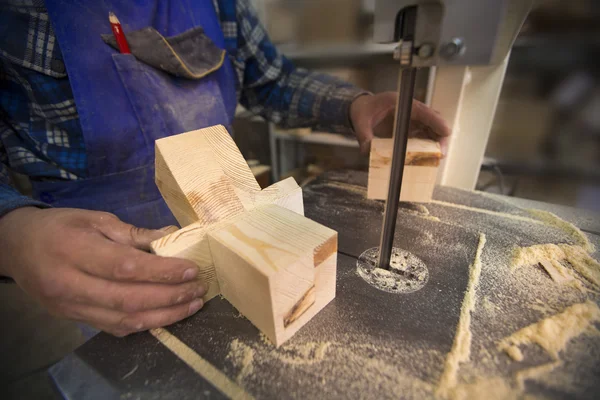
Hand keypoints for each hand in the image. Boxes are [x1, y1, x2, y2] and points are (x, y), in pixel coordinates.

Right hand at [0, 207, 205, 336]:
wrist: (16, 248)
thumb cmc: (59, 227)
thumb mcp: (95, 219)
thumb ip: (133, 233)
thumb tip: (172, 235)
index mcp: (74, 251)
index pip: (126, 267)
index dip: (163, 272)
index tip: (191, 270)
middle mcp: (70, 285)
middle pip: (129, 299)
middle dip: (171, 297)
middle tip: (199, 289)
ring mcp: (71, 307)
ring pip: (124, 320)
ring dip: (164, 315)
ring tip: (192, 304)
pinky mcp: (74, 320)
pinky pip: (115, 328)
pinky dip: (145, 323)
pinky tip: (167, 315)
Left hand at [349, 92, 450, 153]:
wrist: (362, 109)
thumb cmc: (363, 110)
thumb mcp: (360, 121)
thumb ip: (363, 134)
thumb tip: (367, 150)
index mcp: (401, 103)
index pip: (422, 110)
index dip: (435, 121)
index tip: (446, 131)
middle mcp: (410, 111)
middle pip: (432, 121)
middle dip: (440, 136)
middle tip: (441, 153)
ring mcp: (412, 120)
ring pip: (430, 130)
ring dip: (435, 143)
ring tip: (437, 158)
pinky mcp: (410, 129)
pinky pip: (423, 137)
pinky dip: (427, 147)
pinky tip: (427, 158)